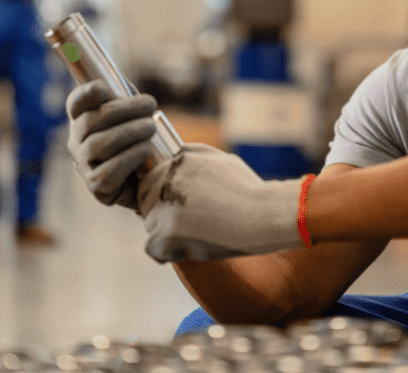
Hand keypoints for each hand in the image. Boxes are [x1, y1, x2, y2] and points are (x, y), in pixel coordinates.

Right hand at [66, 79, 156, 208]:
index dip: (85, 94)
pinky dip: (129, 158)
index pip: (76, 104)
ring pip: (97, 146)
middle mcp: (77, 142)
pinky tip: (146, 149)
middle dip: (122, 110)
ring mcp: (84, 166)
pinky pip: (107, 174)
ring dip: (128, 132)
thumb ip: (127, 100)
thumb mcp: (134, 116)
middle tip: (150, 105)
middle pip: (89, 122)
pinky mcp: (96, 187)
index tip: (104, 87)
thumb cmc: (140, 142)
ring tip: (151, 127)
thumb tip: (126, 86)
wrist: (150, 180)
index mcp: (84, 120)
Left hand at [138, 144, 303, 262]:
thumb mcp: (222, 159)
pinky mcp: (166, 233)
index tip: (184, 207)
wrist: (262, 215)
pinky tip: (190, 248)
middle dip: (161, 212)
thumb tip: (175, 154)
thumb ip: (193, 154)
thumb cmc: (247, 190)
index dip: (163, 196)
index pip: (149, 180)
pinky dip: (168, 253)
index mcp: (176, 162)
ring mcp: (163, 207)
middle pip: (144, 201)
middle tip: (190, 223)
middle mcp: (165, 181)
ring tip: (198, 234)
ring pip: (150, 224)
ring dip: (167, 233)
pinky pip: (153, 248)